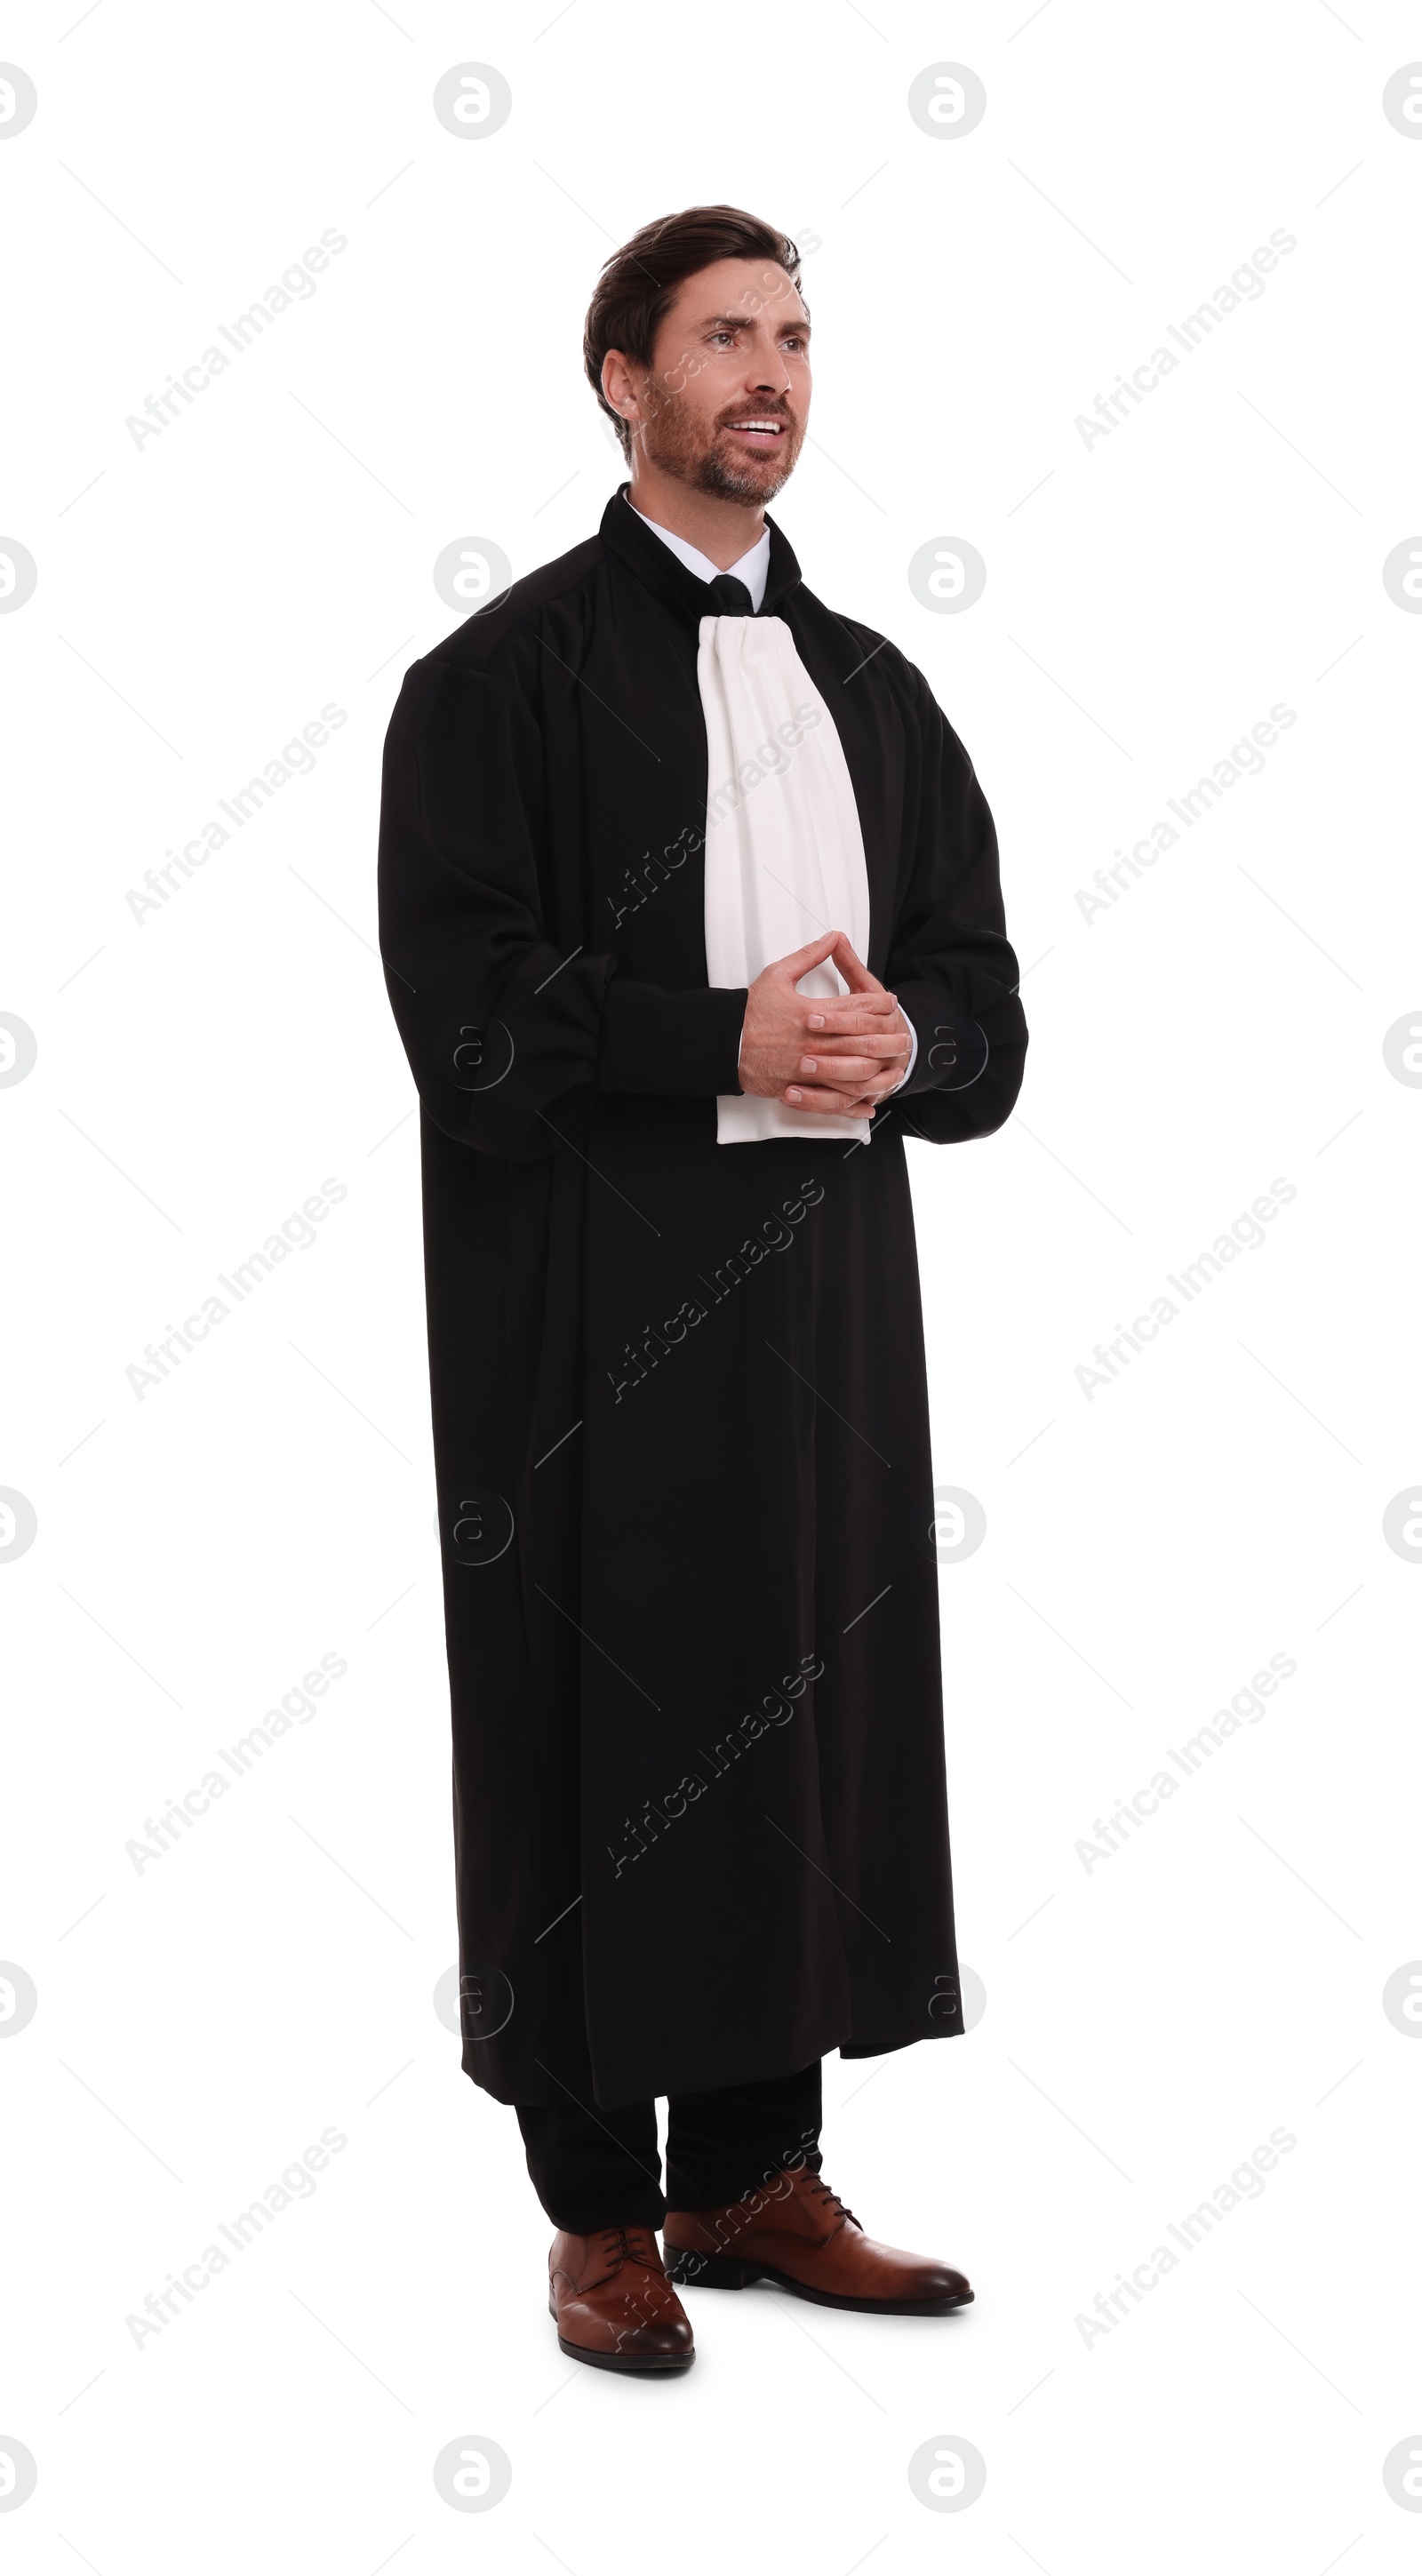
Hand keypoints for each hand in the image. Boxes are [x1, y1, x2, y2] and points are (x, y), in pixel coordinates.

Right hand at [737, 932, 911, 1117]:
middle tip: (903, 1039)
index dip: (879, 1004)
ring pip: (852, 1074)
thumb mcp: (778, 974)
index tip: (891, 1003)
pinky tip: (867, 1104)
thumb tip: (832, 937)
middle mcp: (814, 1043)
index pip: (858, 1007)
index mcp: (813, 1013)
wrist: (723, 1043)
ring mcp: (807, 1069)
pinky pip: (831, 1100)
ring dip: (877, 1073)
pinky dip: (852, 1105)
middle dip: (887, 1040)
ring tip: (893, 1070)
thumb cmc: (749, 1010)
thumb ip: (809, 955)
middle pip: (863, 1042)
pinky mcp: (799, 1088)